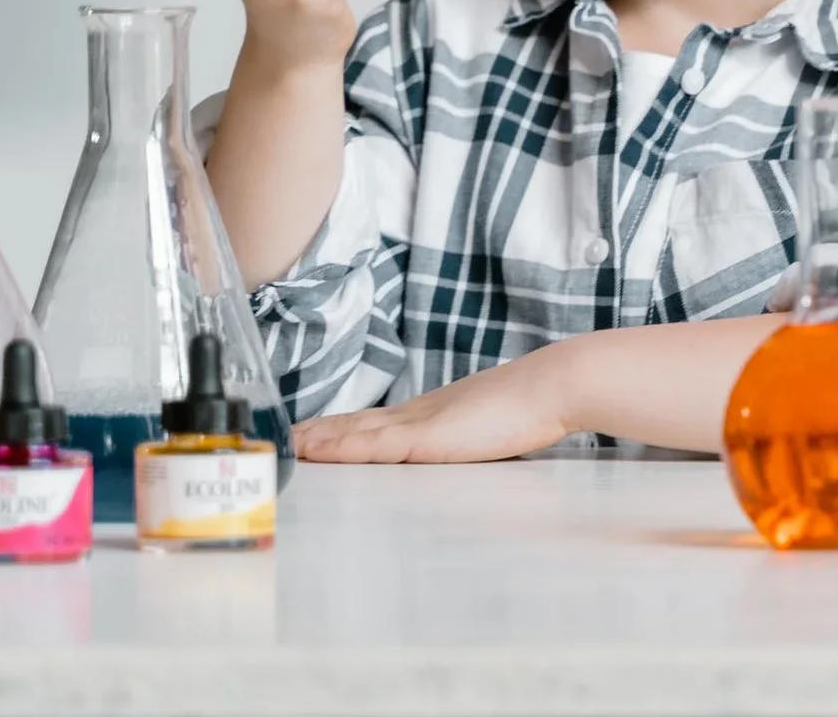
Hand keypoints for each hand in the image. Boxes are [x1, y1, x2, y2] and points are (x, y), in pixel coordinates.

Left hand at [292, 351, 572, 463]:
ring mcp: (420, 423)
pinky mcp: (426, 437)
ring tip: (290, 444)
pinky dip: (341, 447)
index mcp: (434, 413)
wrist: (549, 386)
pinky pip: (373, 445)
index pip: (379, 422)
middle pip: (359, 424)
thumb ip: (472, 433)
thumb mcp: (491, 424)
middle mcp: (419, 413)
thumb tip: (468, 443)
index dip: (345, 427)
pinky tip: (317, 451)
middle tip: (288, 437)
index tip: (318, 432)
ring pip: (357, 433)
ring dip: (321, 439)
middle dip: (323, 432)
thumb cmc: (530, 407)